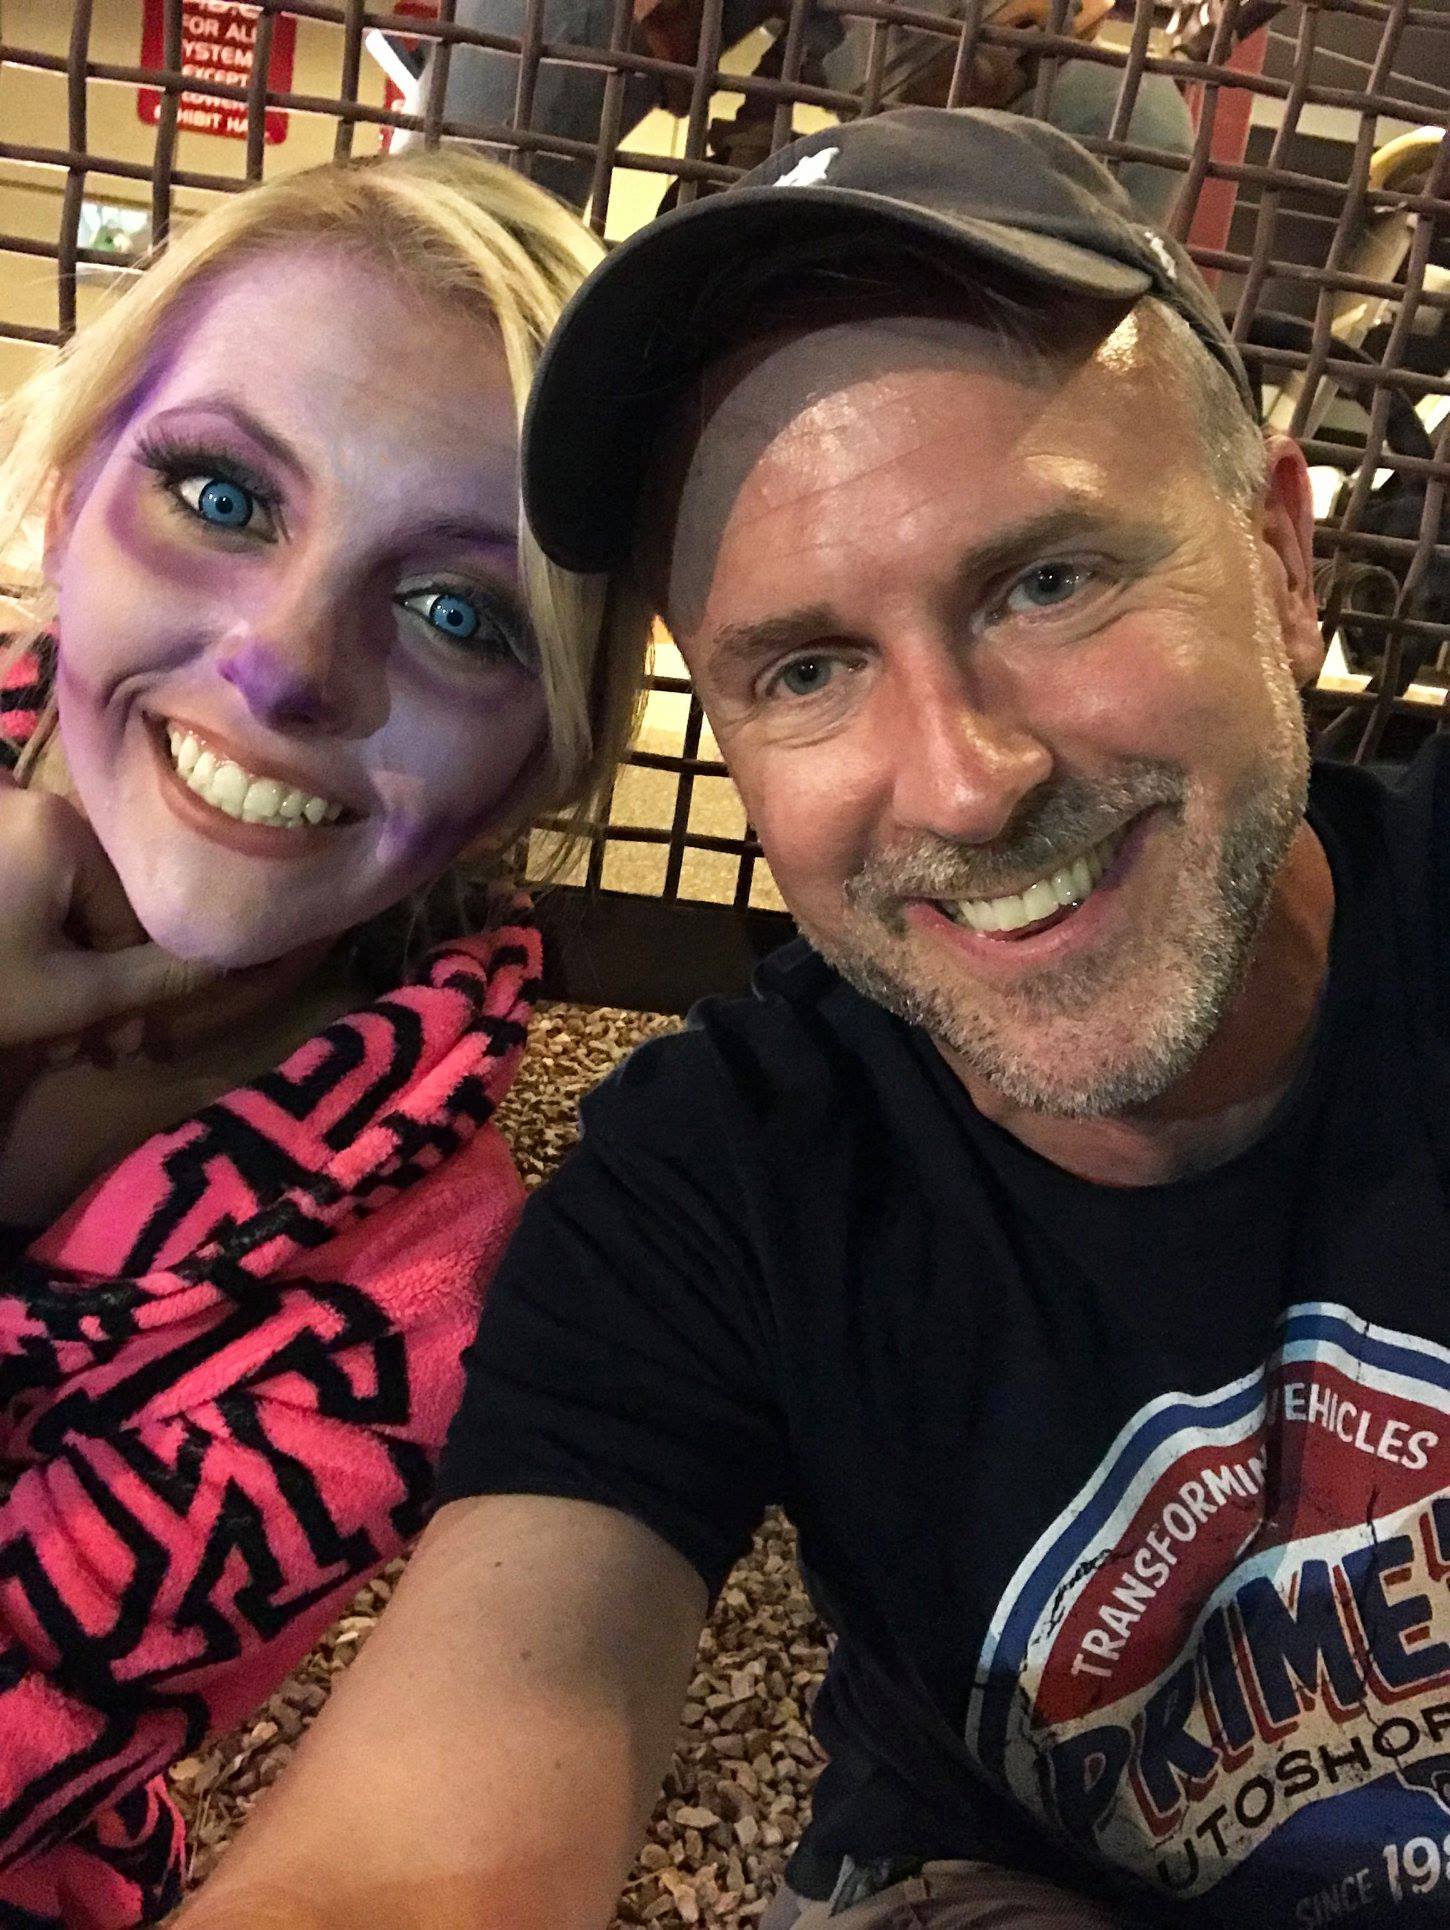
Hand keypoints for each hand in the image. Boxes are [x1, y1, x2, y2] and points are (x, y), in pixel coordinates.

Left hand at [0, 773, 217, 1057]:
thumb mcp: (70, 996)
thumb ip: (159, 979)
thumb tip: (238, 961)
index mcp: (61, 827)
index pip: (129, 914)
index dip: (132, 989)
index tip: (120, 1050)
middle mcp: (25, 802)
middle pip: (89, 904)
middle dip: (91, 983)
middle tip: (81, 1050)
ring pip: (49, 901)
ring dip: (55, 968)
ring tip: (39, 1034)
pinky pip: (12, 888)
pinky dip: (19, 939)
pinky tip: (12, 991)